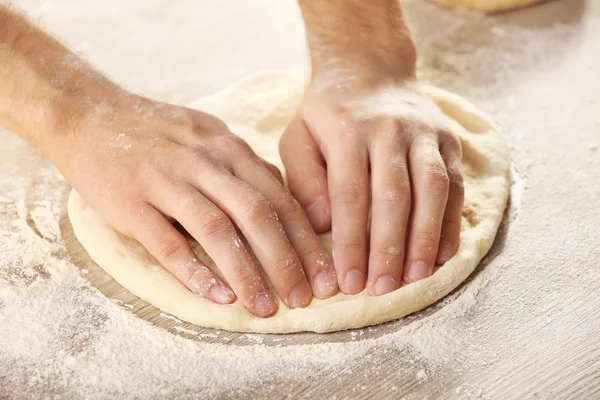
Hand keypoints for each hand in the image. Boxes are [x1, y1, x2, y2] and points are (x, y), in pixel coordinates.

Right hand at [55, 94, 337, 316]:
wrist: (90, 116)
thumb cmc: (159, 133)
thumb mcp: (211, 135)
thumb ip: (246, 167)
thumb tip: (283, 197)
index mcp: (229, 149)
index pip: (280, 198)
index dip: (307, 239)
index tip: (326, 274)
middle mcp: (204, 163)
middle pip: (257, 214)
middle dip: (286, 260)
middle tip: (306, 299)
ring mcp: (166, 181)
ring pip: (217, 230)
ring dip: (246, 272)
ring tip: (266, 308)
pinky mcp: (131, 204)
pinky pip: (167, 243)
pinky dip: (194, 272)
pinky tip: (218, 296)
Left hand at [280, 74, 463, 295]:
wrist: (370, 67)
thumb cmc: (328, 113)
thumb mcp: (298, 136)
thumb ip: (305, 179)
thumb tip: (322, 225)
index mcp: (348, 130)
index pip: (351, 194)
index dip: (351, 242)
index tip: (348, 281)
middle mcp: (390, 129)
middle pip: (394, 195)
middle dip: (389, 248)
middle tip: (382, 289)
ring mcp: (425, 132)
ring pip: (432, 190)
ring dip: (424, 239)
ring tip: (414, 279)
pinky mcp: (448, 139)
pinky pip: (454, 184)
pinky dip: (449, 222)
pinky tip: (441, 254)